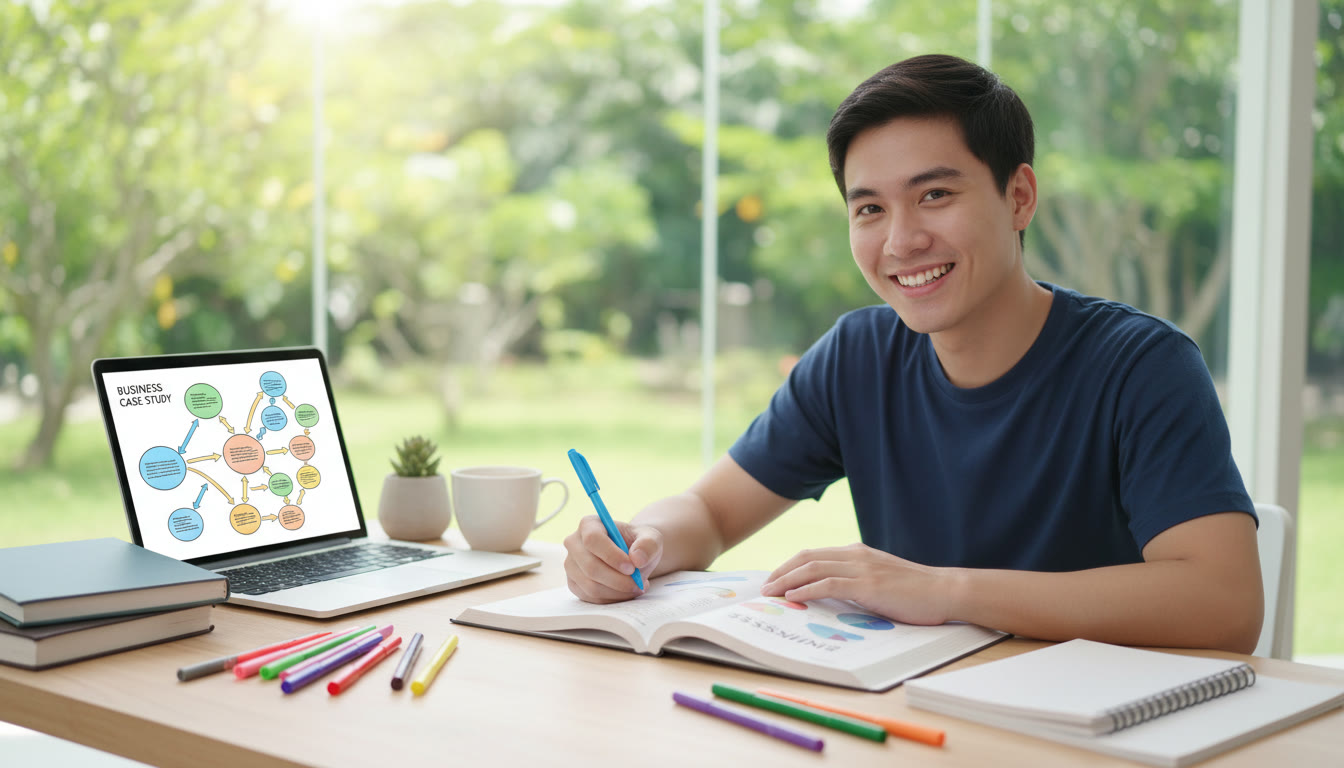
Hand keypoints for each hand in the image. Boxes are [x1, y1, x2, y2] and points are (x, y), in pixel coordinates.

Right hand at [563, 514, 663, 602]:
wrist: (632, 557)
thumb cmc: (638, 544)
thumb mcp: (651, 539)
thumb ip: (648, 545)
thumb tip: (637, 558)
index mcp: (589, 524)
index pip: (592, 539)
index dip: (611, 555)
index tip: (631, 568)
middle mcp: (574, 543)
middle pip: (590, 567)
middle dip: (618, 580)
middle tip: (638, 584)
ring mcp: (571, 565)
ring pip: (591, 586)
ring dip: (617, 592)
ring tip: (636, 587)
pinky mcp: (574, 583)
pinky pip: (591, 598)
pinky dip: (612, 599)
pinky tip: (625, 592)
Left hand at [760, 543, 956, 625]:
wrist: (945, 591)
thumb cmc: (915, 591)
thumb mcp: (879, 580)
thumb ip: (856, 582)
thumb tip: (830, 595)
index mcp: (857, 553)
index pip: (813, 555)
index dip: (789, 565)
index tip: (774, 579)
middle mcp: (855, 555)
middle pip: (806, 558)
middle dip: (781, 571)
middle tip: (764, 587)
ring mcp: (862, 568)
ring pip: (812, 568)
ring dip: (787, 580)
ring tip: (771, 593)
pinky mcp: (868, 585)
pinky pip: (829, 584)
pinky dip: (806, 589)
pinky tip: (794, 596)